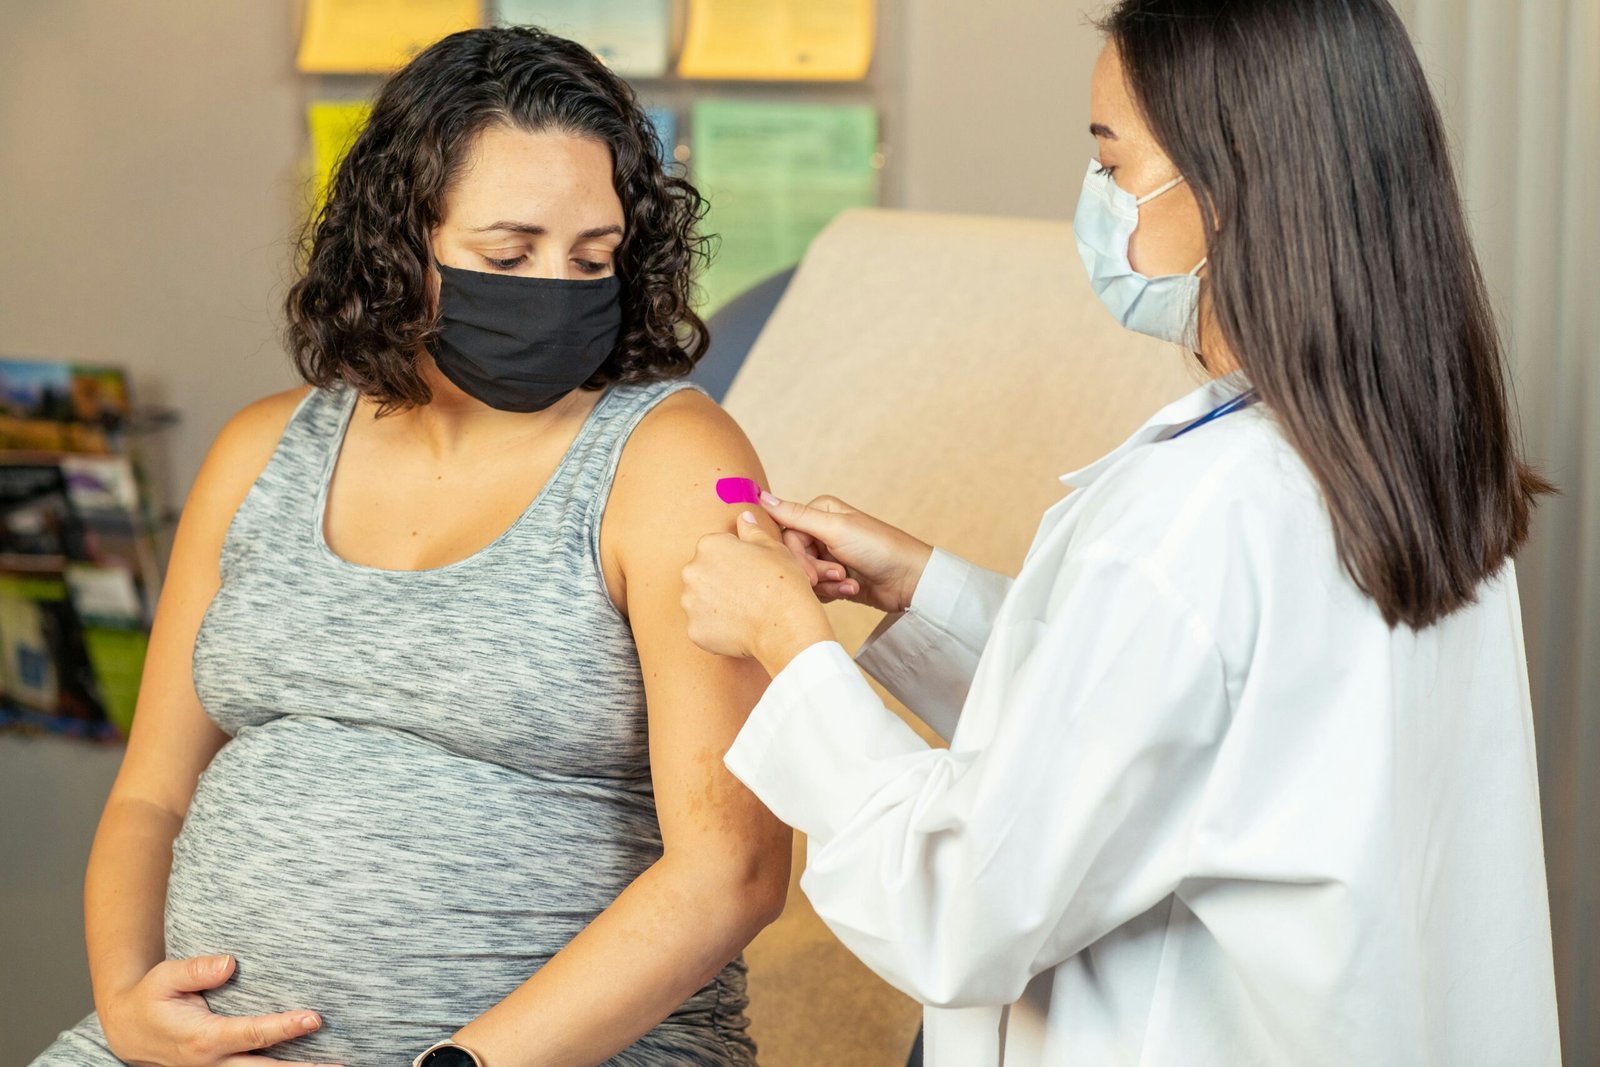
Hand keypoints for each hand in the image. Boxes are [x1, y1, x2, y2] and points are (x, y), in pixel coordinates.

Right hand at [100, 954, 338, 1066]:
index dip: (285, 1028)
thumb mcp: (164, 978)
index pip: (253, 1034)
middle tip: (339, 1065)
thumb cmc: (150, 999)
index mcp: (203, 1039)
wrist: (126, 1031)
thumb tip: (231, 962)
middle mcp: (213, 1063)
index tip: (315, 1019)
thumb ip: (196, 970)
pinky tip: (307, 1065)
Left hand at [682, 512, 833, 670]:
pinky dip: (717, 628)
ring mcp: (690, 602)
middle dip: (720, 581)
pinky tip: (738, 628)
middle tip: (748, 592)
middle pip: (703, 574)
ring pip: (700, 601)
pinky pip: (703, 626)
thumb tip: (744, 517)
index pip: (715, 549)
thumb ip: (752, 531)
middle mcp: (692, 571)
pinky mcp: (694, 630)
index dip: (735, 560)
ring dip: (716, 605)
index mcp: (709, 545)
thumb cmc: (783, 583)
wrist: (785, 625)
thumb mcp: (773, 548)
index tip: (750, 571)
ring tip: (744, 611)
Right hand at [758, 493, 933, 614]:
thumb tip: (759, 495)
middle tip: (837, 575)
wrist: (909, 580)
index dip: (795, 557)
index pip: (786, 535)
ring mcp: (829, 555)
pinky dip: (834, 592)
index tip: (810, 574)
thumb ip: (795, 515)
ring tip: (849, 582)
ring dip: (827, 584)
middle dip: (815, 573)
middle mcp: (822, 532)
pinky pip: (818, 589)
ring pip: (805, 576)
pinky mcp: (836, 578)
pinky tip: (853, 588)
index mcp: (820, 513)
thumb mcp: (835, 529)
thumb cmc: (878, 548)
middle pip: (794, 557)